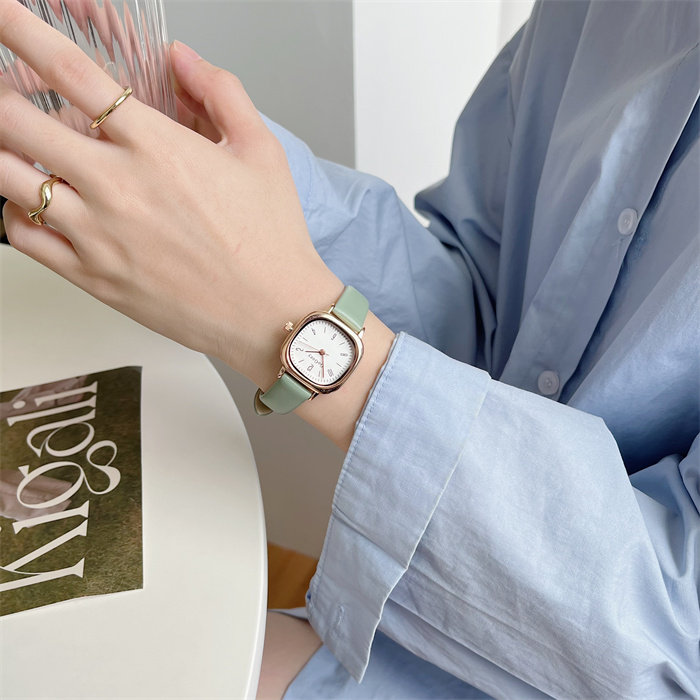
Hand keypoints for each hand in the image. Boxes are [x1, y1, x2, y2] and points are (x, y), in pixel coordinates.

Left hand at [0, 3, 339, 389]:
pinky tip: (32, 202)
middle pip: (17, 121)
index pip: (70, 72)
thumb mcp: (262, 152)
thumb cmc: (270, 241)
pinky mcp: (93, 277)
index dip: (23, 33)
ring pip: (8, 177)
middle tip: (4, 89)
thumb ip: (222, 92)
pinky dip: (13, 211)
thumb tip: (183, 58)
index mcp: (158, 148)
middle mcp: (118, 187)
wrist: (273, 314)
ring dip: (2, 149)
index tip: (3, 18)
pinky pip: (23, 237)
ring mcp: (98, 235)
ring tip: (15, 143)